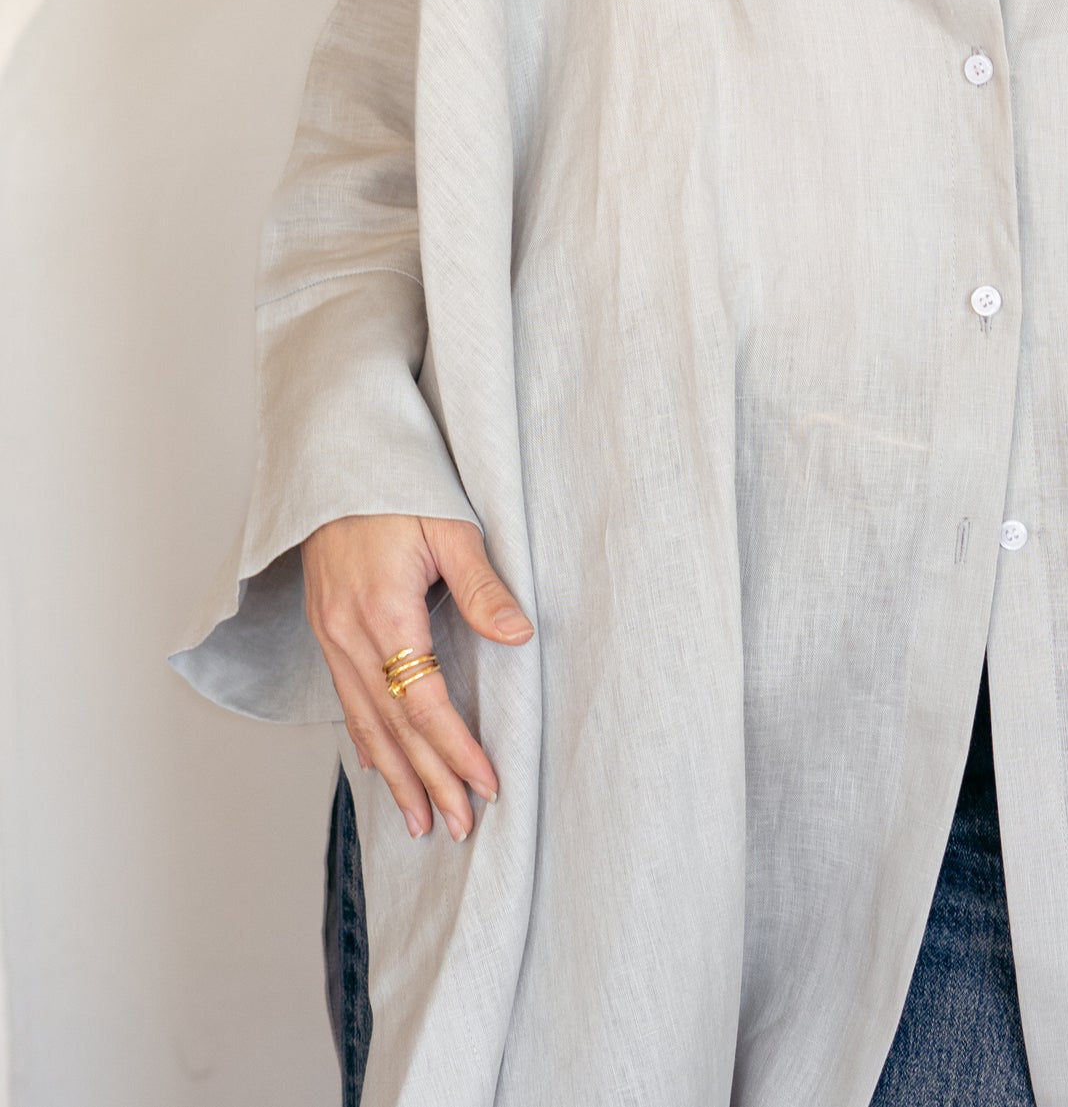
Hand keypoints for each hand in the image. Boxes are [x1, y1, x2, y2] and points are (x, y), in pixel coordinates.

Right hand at [301, 513, 532, 843]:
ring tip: (421, 822)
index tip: (488, 785)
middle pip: (395, 727)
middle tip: (460, 827)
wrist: (334, 461)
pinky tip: (381, 766)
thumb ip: (483, 586)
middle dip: (429, 781)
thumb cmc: (397, 486)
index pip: (425, 702)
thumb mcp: (450, 526)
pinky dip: (367, 739)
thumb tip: (520, 636)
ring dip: (396, 775)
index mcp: (384, 612)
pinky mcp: (326, 629)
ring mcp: (331, 635)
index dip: (456, 750)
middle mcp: (350, 634)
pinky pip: (347, 698)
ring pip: (366, 722)